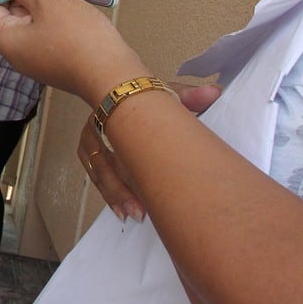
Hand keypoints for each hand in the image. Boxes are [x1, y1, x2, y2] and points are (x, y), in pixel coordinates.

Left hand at [0, 0, 145, 103]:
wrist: (112, 75)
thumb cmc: (77, 36)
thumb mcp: (48, 2)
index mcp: (7, 40)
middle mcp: (17, 53)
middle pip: (9, 16)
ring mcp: (37, 59)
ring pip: (30, 23)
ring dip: (37, 2)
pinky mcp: (56, 60)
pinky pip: (46, 33)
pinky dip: (50, 16)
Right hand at [78, 82, 221, 221]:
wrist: (123, 89)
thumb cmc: (149, 96)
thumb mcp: (169, 94)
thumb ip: (190, 95)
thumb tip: (214, 93)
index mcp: (116, 107)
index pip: (119, 132)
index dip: (131, 159)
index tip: (148, 179)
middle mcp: (98, 122)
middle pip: (104, 158)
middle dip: (119, 187)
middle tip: (140, 211)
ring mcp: (90, 137)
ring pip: (97, 169)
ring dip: (112, 193)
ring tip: (132, 214)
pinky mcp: (88, 149)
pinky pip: (93, 173)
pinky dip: (105, 191)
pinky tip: (120, 209)